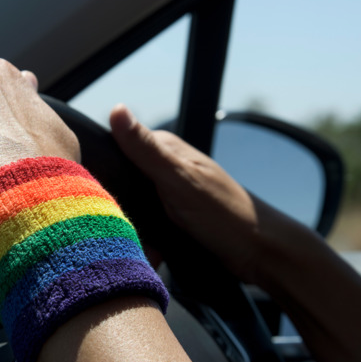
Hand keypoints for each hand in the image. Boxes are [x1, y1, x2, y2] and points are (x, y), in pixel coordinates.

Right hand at [109, 104, 283, 283]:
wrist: (258, 252)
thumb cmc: (225, 213)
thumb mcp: (179, 179)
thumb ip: (146, 149)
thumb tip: (117, 110)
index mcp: (163, 149)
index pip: (115, 150)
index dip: (102, 173)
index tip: (102, 199)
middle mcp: (164, 168)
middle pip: (120, 185)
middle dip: (119, 210)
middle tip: (127, 230)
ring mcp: (168, 194)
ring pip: (130, 210)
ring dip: (133, 230)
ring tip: (145, 245)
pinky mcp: (171, 218)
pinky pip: (145, 229)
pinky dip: (145, 242)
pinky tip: (152, 252)